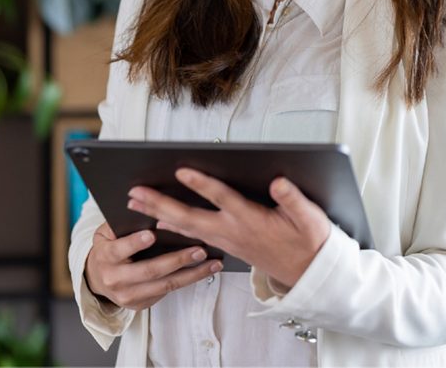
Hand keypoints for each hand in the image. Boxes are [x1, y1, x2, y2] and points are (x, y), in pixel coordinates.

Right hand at [83, 222, 222, 310]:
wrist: (98, 278)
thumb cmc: (109, 247)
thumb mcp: (107, 233)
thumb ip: (122, 223)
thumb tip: (143, 204)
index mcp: (106, 257)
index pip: (119, 249)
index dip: (135, 243)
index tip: (151, 234)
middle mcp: (115, 279)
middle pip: (149, 271)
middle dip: (177, 260)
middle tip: (199, 250)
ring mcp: (128, 295)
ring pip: (165, 285)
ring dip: (192, 274)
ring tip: (212, 263)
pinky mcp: (140, 304)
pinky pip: (168, 292)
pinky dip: (188, 281)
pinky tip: (205, 271)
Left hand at [127, 170, 330, 289]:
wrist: (309, 274)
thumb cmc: (309, 242)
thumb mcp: (310, 219)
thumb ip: (293, 199)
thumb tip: (278, 181)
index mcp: (251, 220)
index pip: (222, 198)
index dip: (202, 184)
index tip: (181, 171)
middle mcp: (233, 231)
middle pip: (189, 217)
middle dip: (160, 204)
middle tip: (135, 193)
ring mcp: (226, 240)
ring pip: (185, 227)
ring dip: (158, 215)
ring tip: (135, 203)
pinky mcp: (225, 245)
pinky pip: (192, 236)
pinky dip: (172, 228)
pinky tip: (158, 223)